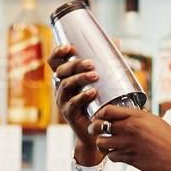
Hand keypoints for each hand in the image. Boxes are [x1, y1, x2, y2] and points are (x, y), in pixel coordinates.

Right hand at [47, 43, 102, 165]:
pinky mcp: (68, 114)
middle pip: (61, 71)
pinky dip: (82, 96)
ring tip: (95, 76)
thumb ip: (106, 61)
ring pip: (65, 85)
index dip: (58, 52)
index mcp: (65, 77)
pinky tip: (93, 92)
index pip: (54, 61)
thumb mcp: (101, 79)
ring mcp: (62, 101)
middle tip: (91, 63)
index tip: (70, 47)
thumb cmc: (99, 100)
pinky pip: (72, 103)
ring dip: (80, 78)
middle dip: (75, 64)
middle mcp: (60, 87)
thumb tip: (116, 41)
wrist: (98, 129)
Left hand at [89, 104, 170, 170]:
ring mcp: (129, 145)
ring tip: (105, 143)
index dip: (99, 113)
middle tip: (95, 131)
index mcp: (136, 116)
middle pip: (99, 126)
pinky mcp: (130, 159)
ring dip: (101, 144)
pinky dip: (112, 156)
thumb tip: (127, 114)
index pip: (108, 110)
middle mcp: (130, 128)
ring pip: (102, 143)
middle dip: (94, 129)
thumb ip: (139, 117)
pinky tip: (117, 153)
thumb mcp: (154, 121)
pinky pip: (112, 156)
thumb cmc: (170, 139)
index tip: (98, 117)